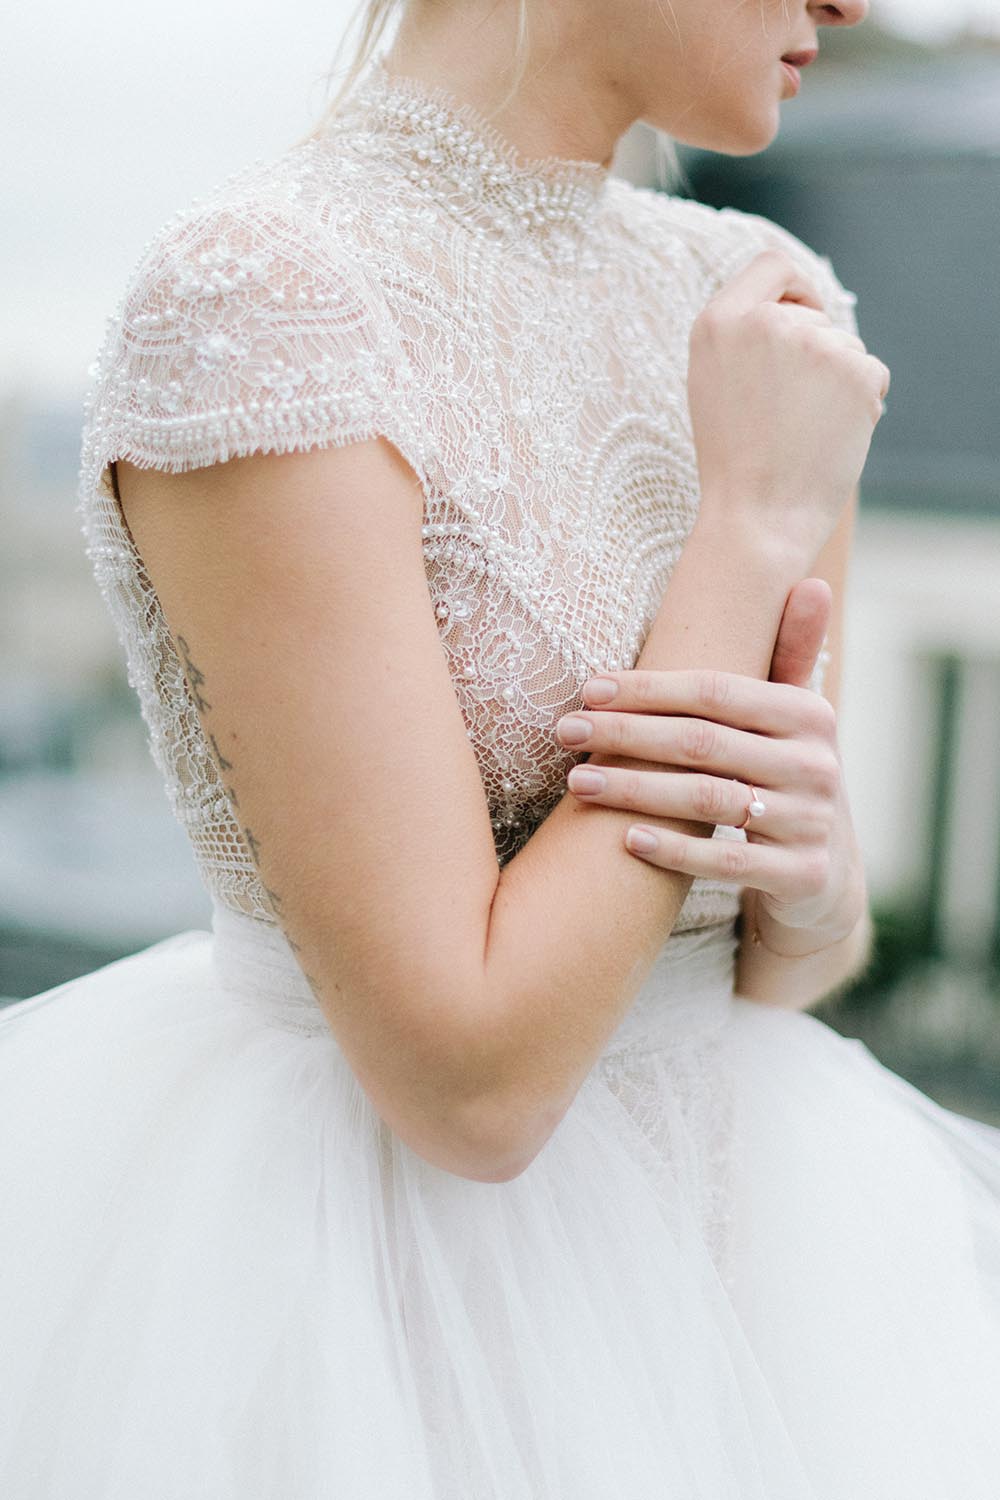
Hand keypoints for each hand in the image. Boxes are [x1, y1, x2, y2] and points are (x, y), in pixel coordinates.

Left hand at [557, 578, 866, 943]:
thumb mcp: (793, 721)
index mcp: (811, 714)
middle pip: (702, 742)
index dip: (648, 688)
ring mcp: (812, 823)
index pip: (716, 691)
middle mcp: (818, 764)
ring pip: (708, 799)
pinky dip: (674, 850)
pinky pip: (726, 862)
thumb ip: (788, 653)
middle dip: (625, 733)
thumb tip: (811, 580)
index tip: (588, 689)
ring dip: (634, 789)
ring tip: (578, 781)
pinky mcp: (801, 875)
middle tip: (564, 731)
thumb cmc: (784, 780)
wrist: (823, 876)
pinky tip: (625, 839)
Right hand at [689, 250, 889, 564]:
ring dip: (836, 383)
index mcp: (717, 322)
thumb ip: (744, 334)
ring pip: (845, 347)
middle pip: (814, 314)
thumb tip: (796, 304)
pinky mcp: (857, 369)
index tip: (804, 313)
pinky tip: (829, 437)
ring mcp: (814, 343)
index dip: (794, 288)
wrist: (758, 518)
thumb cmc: (733, 461)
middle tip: (789, 412)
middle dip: (814, 352)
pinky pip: (870, 374)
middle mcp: (765, 322)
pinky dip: (860, 405)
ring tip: (803, 431)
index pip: (772, 265)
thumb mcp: (714, 382)